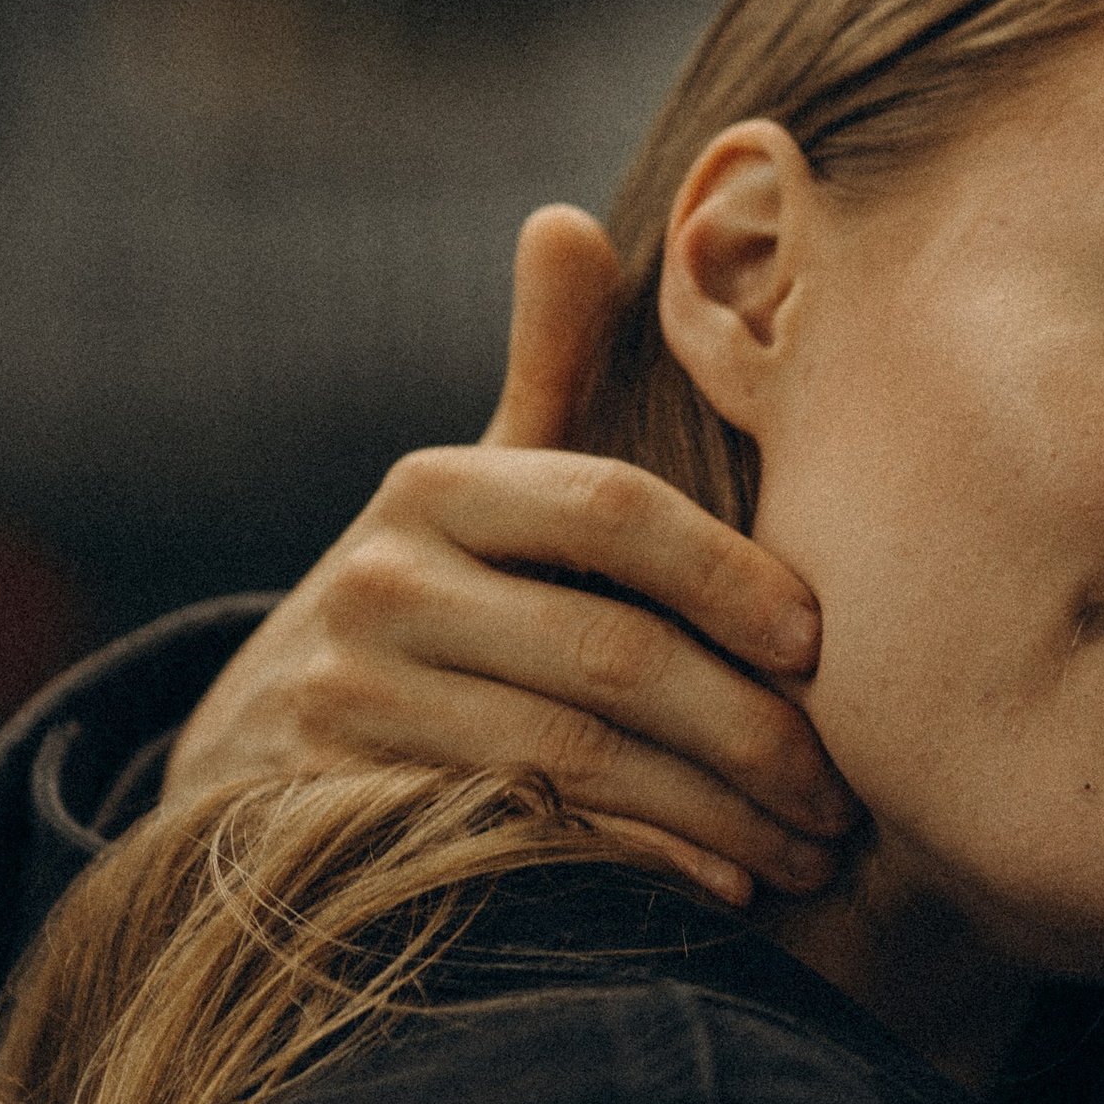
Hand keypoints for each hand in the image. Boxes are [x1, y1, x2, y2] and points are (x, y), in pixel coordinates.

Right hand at [161, 207, 861, 905]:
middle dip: (753, 733)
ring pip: (579, 759)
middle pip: (611, 654)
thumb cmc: (430, 603)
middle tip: (847, 793)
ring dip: (719, 816)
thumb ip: (542, 371)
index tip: (824, 641)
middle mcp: (380, 583)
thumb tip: (569, 219)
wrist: (255, 744)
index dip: (730, 572)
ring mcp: (350, 699)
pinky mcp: (340, 807)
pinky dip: (639, 866)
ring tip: (810, 850)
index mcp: (436, 489)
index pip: (610, 508)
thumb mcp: (471, 489)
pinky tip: (721, 885)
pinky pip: (525, 839)